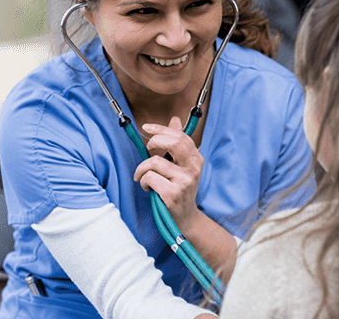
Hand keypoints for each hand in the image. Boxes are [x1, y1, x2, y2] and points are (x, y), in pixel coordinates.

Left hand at [133, 116, 204, 230]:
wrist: (185, 219)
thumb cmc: (180, 189)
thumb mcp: (182, 166)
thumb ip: (177, 143)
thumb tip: (175, 119)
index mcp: (196, 159)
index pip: (180, 136)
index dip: (161, 128)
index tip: (146, 127)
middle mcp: (193, 168)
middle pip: (172, 143)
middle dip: (153, 142)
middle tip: (147, 151)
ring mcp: (184, 182)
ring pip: (154, 162)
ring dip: (142, 170)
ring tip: (144, 178)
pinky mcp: (173, 194)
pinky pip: (149, 178)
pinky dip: (143, 182)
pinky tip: (148, 188)